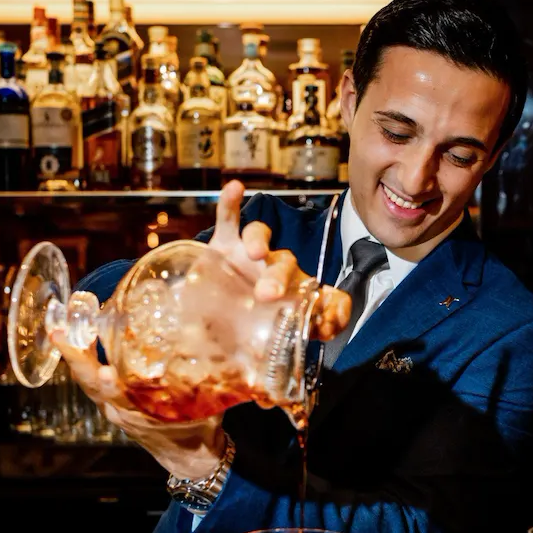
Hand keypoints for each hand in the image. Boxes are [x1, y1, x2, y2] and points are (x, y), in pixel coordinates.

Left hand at [51, 332, 227, 478]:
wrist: (189, 458)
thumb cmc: (197, 435)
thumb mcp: (207, 413)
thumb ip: (209, 387)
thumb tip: (221, 355)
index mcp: (140, 417)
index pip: (120, 399)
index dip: (110, 385)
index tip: (105, 371)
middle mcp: (119, 411)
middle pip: (90, 383)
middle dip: (74, 356)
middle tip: (59, 331)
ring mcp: (113, 407)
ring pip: (87, 379)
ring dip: (74, 354)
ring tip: (62, 326)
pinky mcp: (113, 401)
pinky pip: (93, 378)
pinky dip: (85, 358)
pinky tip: (83, 336)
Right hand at [210, 180, 351, 340]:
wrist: (204, 325)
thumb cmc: (241, 333)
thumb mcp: (268, 344)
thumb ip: (296, 341)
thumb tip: (325, 334)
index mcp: (293, 295)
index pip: (320, 293)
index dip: (329, 305)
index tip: (327, 322)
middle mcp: (274, 270)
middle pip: (283, 264)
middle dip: (278, 277)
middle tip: (267, 293)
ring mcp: (248, 256)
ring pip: (259, 237)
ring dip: (259, 239)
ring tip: (253, 252)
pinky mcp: (223, 245)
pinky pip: (229, 219)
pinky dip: (231, 204)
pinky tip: (235, 188)